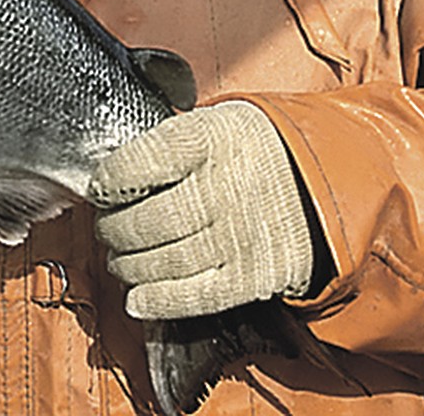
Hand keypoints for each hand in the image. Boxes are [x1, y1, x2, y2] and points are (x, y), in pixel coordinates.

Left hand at [89, 101, 313, 319]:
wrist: (324, 177)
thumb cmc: (250, 147)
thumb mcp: (211, 122)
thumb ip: (164, 145)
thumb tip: (110, 176)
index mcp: (209, 139)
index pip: (142, 162)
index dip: (110, 181)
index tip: (99, 190)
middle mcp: (225, 187)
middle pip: (149, 219)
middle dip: (114, 230)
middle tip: (107, 229)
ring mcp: (241, 234)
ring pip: (165, 260)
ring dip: (130, 266)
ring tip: (120, 259)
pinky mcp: (255, 275)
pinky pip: (196, 296)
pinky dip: (159, 302)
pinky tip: (137, 298)